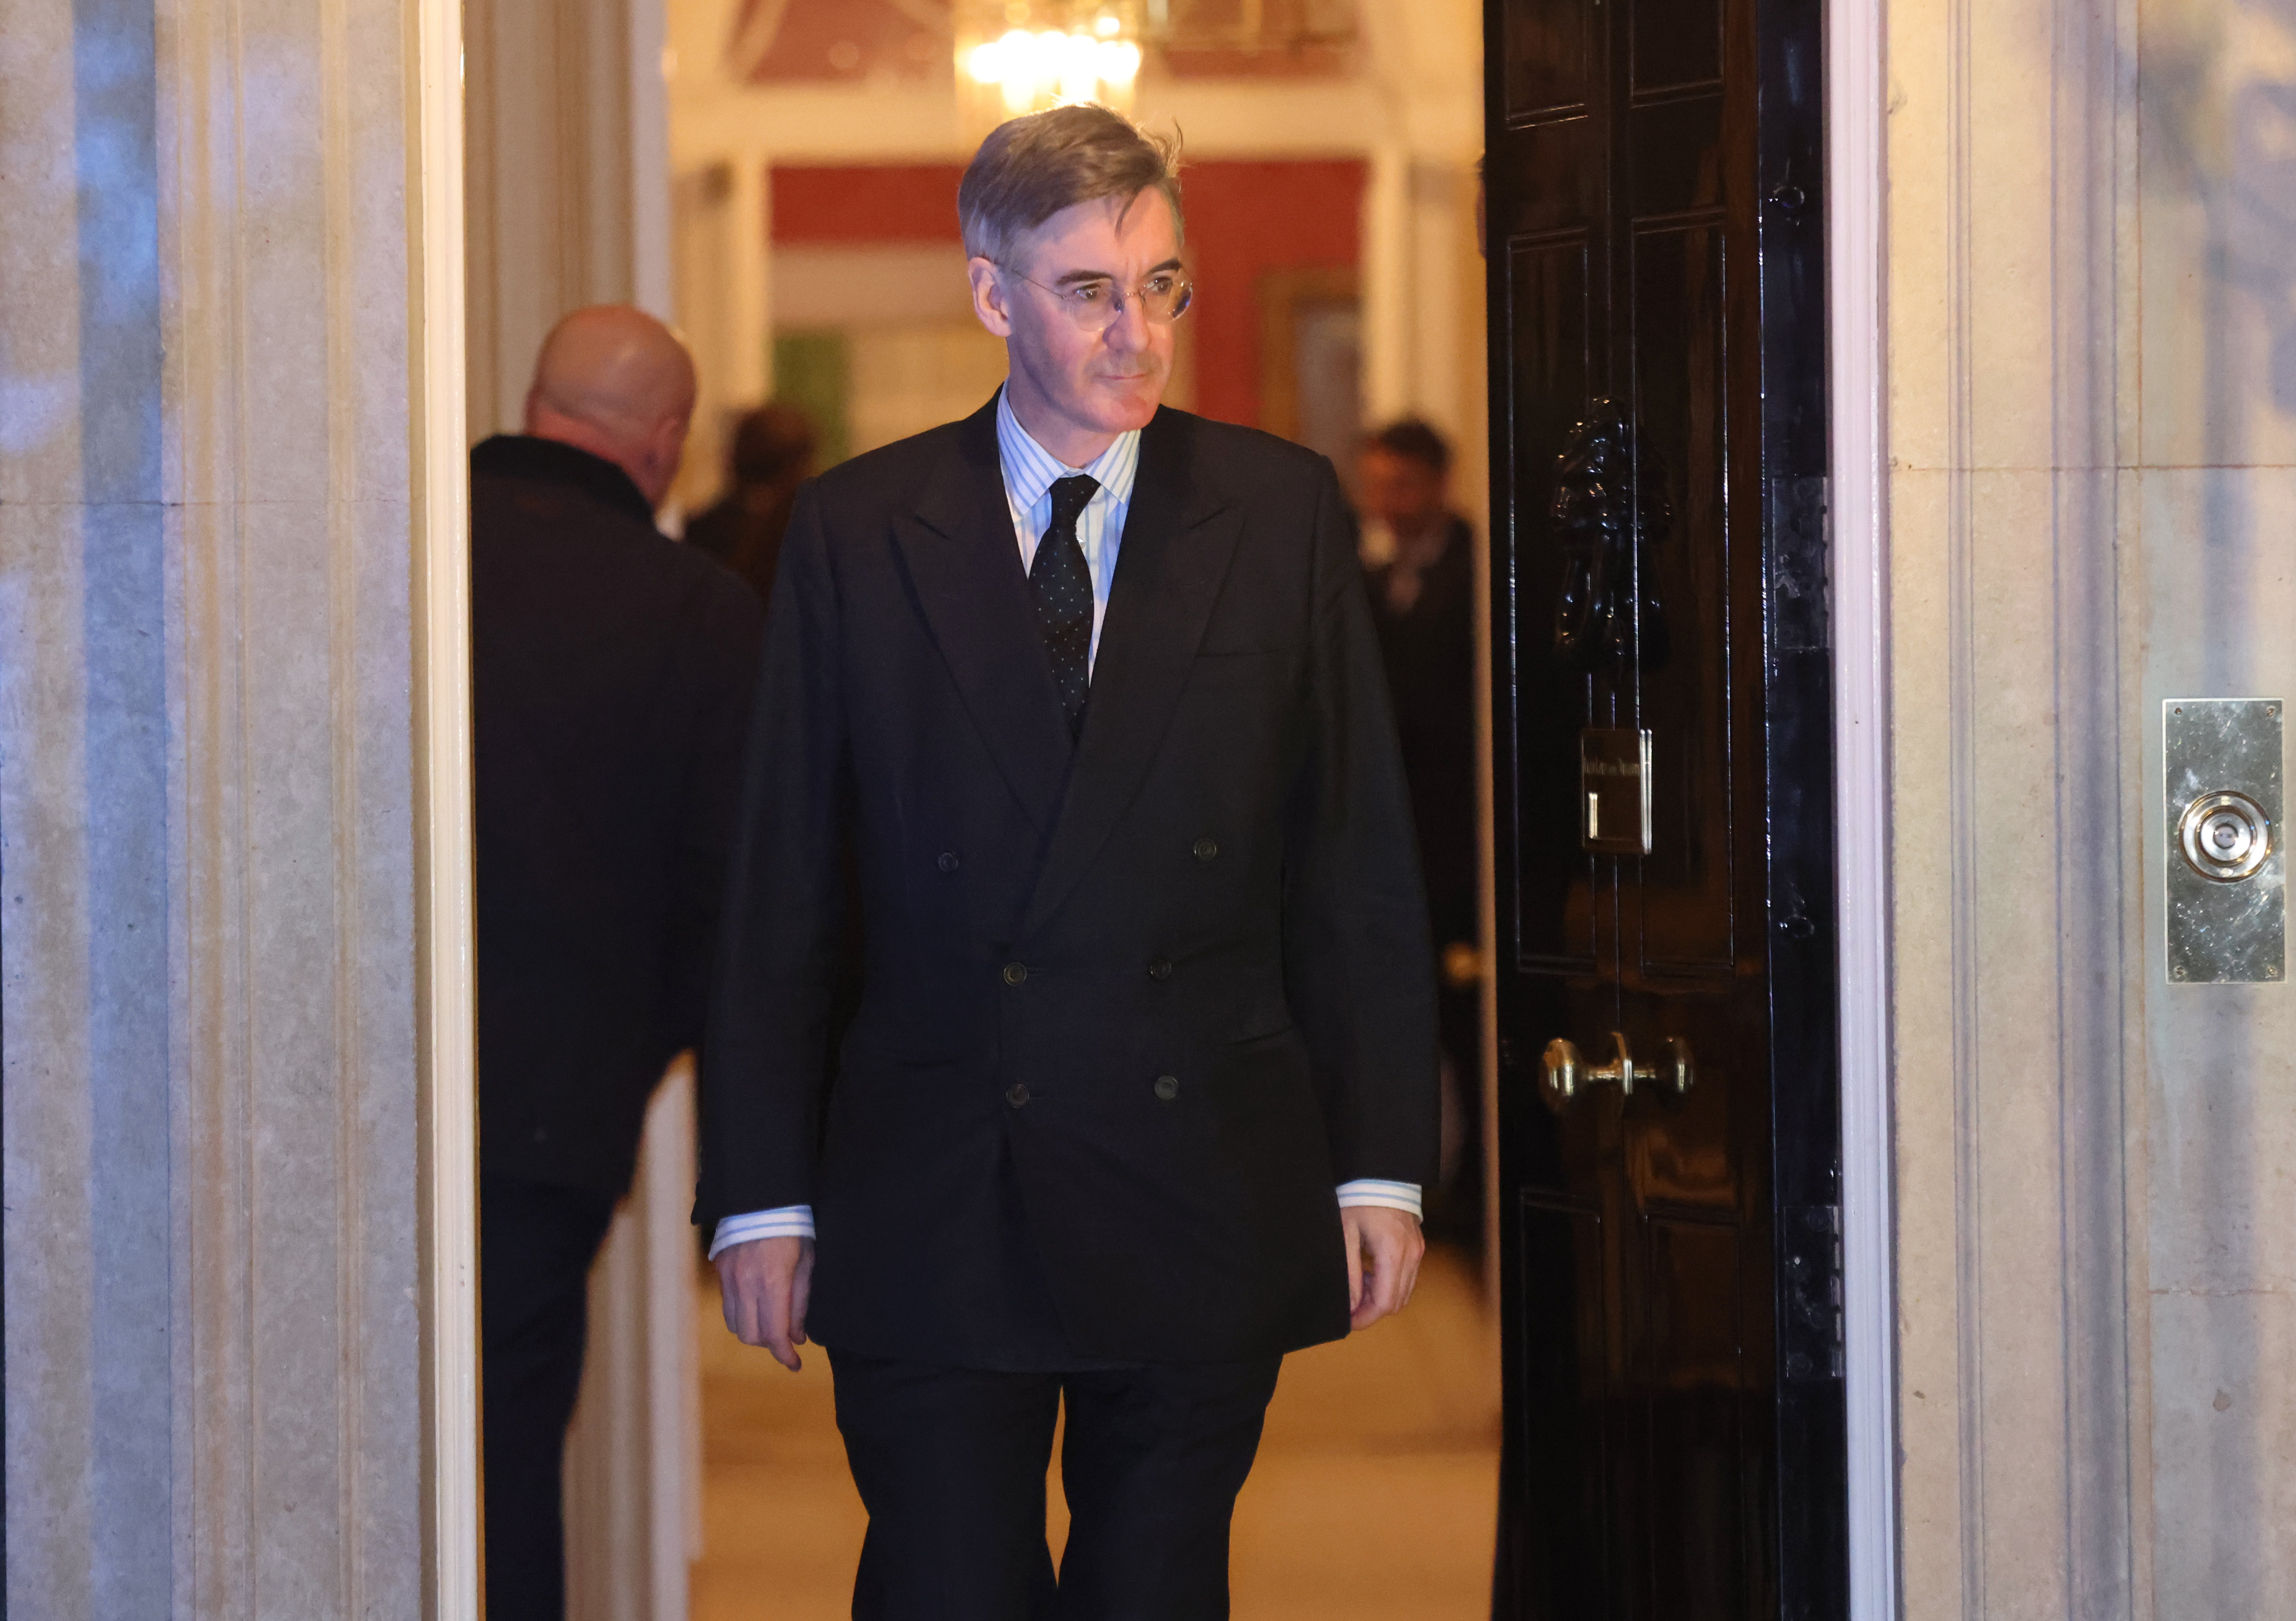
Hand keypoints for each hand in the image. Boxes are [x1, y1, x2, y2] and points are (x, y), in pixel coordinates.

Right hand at [714, 1235, 814, 1370]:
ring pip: (735, 1325)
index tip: (795, 1364)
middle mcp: (746, 1284)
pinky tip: (756, 1305)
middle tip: (785, 1338)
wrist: (762, 1196)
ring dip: (754, 1331)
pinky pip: (728, 1306)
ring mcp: (729, 1278)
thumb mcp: (806, 1264)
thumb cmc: (794, 1229)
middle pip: (751, 1336)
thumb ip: (800, 1303)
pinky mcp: (720, 1271)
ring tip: (771, 1321)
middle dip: (769, 1343)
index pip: (774, 1335)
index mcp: (772, 1282)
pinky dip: (741, 1314)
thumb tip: (797, 1338)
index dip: (785, 1355)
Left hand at [1342, 1204, 1424, 1330]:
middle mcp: (1411, 1256)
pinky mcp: (1417, 1247)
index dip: (1366, 1317)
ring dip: (1381, 1297)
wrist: (1380, 1175)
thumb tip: (1351, 1305)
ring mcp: (1417, 1251)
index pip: (1385, 1303)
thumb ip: (1349, 1273)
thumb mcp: (1346, 1235)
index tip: (1348, 1321)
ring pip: (1403, 1292)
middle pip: (1396, 1302)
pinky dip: (1389, 1283)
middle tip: (1349, 1303)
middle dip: (1372, 1309)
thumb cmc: (1359, 1201)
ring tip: (1357, 1283)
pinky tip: (1370, 1272)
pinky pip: (1406, 1278)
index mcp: (1393, 1254)